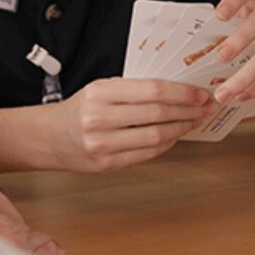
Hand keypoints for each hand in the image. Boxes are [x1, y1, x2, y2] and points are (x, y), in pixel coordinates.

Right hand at [47, 77, 214, 172]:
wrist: (50, 137)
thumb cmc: (80, 110)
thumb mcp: (101, 90)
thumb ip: (134, 91)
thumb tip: (178, 93)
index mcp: (100, 93)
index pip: (152, 90)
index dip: (182, 92)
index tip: (200, 93)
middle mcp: (99, 118)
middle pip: (157, 113)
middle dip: (188, 110)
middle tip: (204, 108)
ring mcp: (102, 143)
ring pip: (156, 136)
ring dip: (181, 129)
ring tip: (193, 122)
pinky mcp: (107, 163)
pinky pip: (147, 153)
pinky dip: (166, 144)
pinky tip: (174, 136)